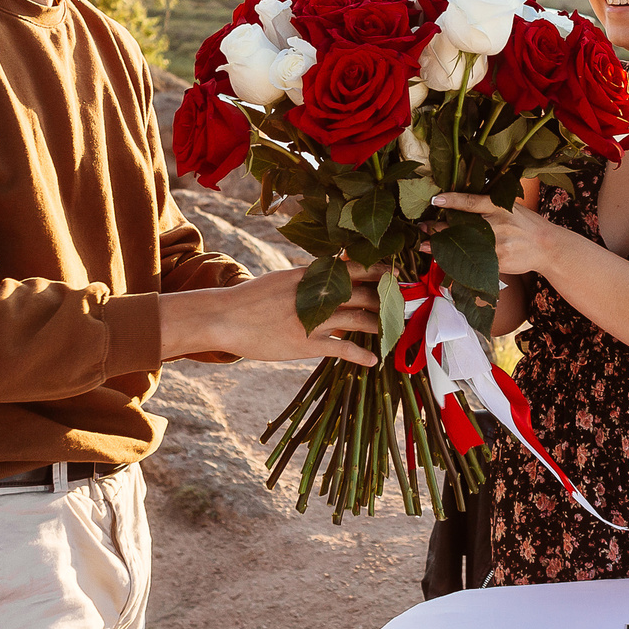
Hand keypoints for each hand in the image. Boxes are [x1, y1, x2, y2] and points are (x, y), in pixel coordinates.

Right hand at [164, 264, 382, 366]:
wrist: (225, 317)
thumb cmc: (252, 298)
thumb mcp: (284, 279)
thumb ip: (309, 278)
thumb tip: (333, 273)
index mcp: (310, 275)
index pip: (353, 267)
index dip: (378, 270)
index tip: (395, 273)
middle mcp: (315, 294)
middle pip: (363, 293)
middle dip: (386, 299)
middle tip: (403, 304)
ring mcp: (312, 319)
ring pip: (358, 320)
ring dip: (379, 325)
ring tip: (392, 329)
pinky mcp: (305, 344)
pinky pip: (342, 349)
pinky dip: (361, 355)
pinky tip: (374, 361)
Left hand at [428, 191, 560, 273]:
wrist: (547, 246)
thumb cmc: (525, 224)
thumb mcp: (509, 207)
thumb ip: (487, 206)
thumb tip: (457, 204)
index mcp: (500, 206)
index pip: (471, 202)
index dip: (452, 200)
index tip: (435, 200)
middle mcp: (498, 224)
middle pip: (462, 225)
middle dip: (439, 227)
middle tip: (422, 227)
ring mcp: (498, 244)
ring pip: (465, 245)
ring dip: (442, 246)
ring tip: (425, 245)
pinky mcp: (499, 261)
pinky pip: (474, 261)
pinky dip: (458, 261)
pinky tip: (445, 259)